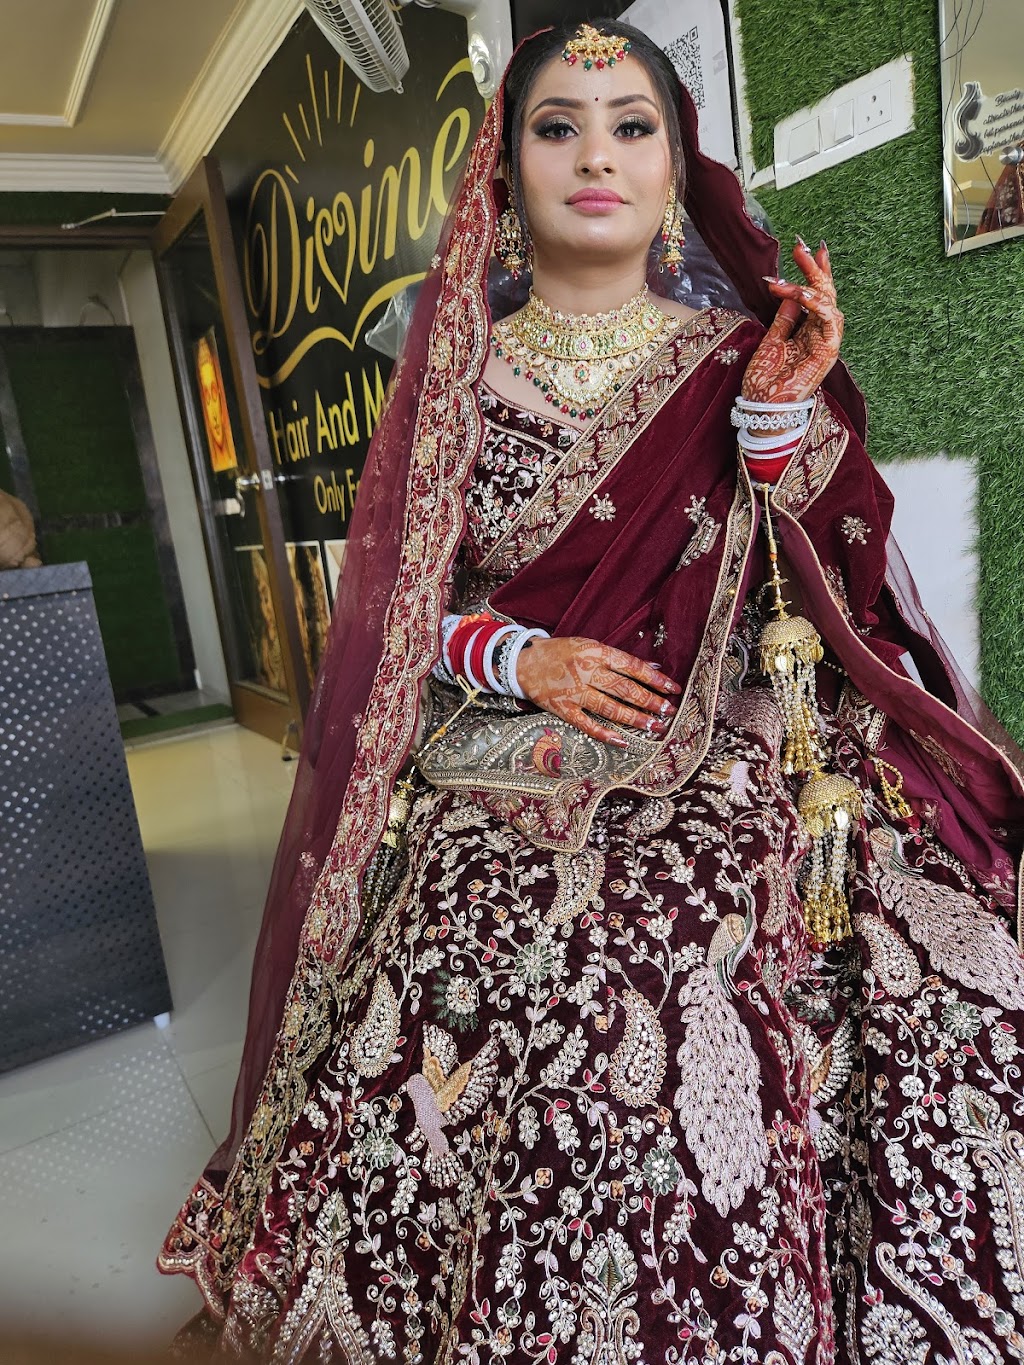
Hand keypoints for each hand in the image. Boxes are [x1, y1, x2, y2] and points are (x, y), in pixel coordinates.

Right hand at [515, 637, 681, 748]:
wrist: (522, 661)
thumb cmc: (560, 652)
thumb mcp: (590, 646)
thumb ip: (619, 659)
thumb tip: (653, 667)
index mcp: (596, 652)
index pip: (632, 667)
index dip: (655, 678)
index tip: (673, 688)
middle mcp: (587, 671)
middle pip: (625, 689)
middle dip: (650, 701)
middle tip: (669, 711)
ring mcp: (574, 692)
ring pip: (610, 708)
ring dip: (635, 719)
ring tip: (654, 727)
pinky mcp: (562, 708)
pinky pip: (586, 724)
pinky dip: (604, 734)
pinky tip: (622, 741)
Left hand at [742, 238, 843, 404]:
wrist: (761, 407)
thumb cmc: (765, 380)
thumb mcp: (771, 340)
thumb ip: (784, 317)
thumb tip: (791, 293)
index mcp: (807, 332)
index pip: (815, 296)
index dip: (815, 272)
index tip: (809, 248)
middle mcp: (819, 335)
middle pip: (825, 295)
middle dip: (815, 268)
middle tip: (801, 246)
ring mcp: (825, 343)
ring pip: (829, 304)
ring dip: (813, 281)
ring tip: (798, 263)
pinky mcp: (827, 352)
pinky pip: (828, 322)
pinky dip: (816, 304)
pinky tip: (802, 292)